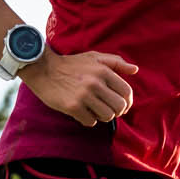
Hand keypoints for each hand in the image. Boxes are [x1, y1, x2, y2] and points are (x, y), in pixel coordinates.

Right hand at [22, 50, 139, 125]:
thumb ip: (116, 62)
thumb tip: (135, 70)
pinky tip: (83, 113)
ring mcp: (83, 95)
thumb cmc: (72, 64)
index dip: (128, 102)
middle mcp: (95, 83)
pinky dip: (89, 120)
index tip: (123, 106)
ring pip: (107, 116)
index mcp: (103, 71)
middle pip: (119, 107)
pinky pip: (91, 121)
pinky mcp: (72, 106)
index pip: (126, 92)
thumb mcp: (95, 57)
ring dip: (103, 116)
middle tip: (110, 110)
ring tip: (96, 111)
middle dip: (117, 111)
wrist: (44, 69)